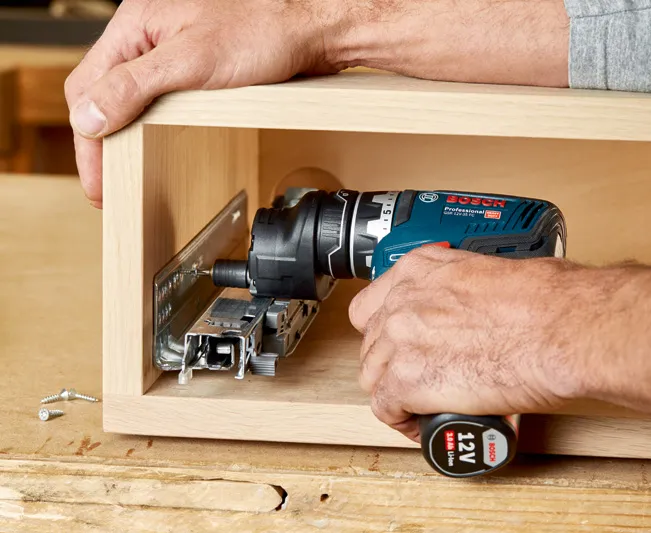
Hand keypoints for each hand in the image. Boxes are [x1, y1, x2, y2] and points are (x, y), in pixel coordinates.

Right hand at [66, 0, 568, 207]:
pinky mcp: (245, 73)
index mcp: (157, 28)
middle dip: (118, 151)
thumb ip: (150, 82)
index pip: (100, 92)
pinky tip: (200, 157)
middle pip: (127, 102)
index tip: (98, 189)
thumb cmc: (293, 13)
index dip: (95, 146)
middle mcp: (181, 40)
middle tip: (120, 198)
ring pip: (164, 109)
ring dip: (155, 150)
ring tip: (155, 188)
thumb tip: (99, 118)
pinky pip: (204, 110)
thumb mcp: (213, 50)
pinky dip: (194, 139)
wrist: (351, 10)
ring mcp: (212, 58)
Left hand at [349, 246, 650, 441]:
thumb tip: (479, 307)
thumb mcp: (494, 272)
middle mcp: (403, 300)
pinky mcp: (408, 380)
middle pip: (371, 341)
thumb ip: (467, 287)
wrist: (563, 328)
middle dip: (391, 362)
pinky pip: (385, 408)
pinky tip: (420, 425)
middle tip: (416, 376)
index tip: (401, 344)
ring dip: (392, 392)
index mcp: (421, 268)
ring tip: (418, 405)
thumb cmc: (548, 301)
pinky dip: (401, 421)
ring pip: (372, 376)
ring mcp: (400, 339)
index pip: (375, 303)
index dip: (386, 329)